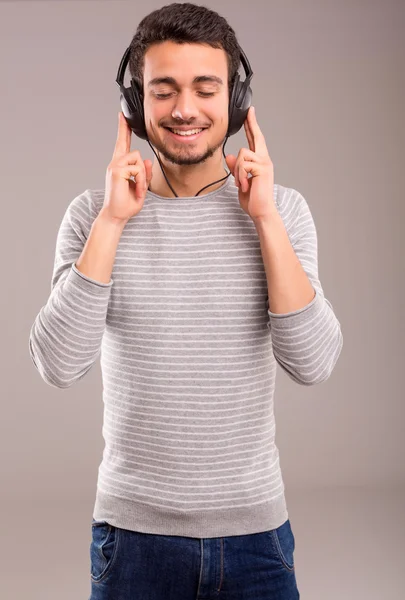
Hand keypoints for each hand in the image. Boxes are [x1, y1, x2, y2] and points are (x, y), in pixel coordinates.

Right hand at [103, 112, 152, 222]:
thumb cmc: (127, 204)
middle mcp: (115, 163)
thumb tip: (147, 161)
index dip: (123, 129)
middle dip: (141, 169)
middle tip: (139, 186)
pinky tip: (136, 190)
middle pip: (132, 150)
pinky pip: (137, 169)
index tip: (122, 115)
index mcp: (120, 165)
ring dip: (142, 176)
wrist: (117, 216)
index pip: (121, 143)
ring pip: (137, 159)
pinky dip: (141, 181)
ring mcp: (114, 166)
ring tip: (138, 189)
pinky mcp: (116, 171)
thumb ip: (145, 174)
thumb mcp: (141, 187)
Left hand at [225, 106, 275, 221]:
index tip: (250, 114)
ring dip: (237, 170)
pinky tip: (244, 185)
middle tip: (249, 111)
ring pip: (243, 154)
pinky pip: (244, 164)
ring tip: (241, 183)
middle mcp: (264, 160)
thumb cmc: (253, 199)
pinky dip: (240, 176)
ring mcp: (264, 164)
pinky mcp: (262, 169)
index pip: (255, 141)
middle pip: (256, 137)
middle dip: (252, 123)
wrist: (261, 211)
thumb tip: (229, 156)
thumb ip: (237, 169)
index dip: (252, 127)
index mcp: (260, 162)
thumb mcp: (241, 181)